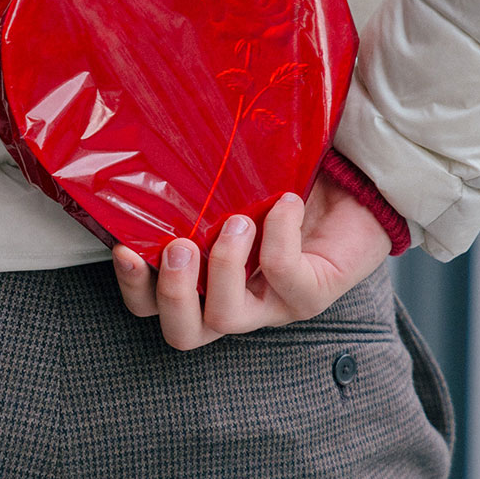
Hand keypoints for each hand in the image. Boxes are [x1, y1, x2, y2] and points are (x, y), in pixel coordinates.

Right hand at [113, 169, 392, 349]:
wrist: (357, 185)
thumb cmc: (283, 183)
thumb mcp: (230, 185)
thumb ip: (193, 184)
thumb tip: (150, 144)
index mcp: (204, 283)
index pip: (151, 306)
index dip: (132, 286)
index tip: (122, 246)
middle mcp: (234, 302)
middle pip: (183, 334)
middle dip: (172, 293)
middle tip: (179, 246)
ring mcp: (273, 306)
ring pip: (227, 318)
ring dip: (221, 268)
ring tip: (237, 221)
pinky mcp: (312, 295)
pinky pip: (282, 274)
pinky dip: (278, 235)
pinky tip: (286, 203)